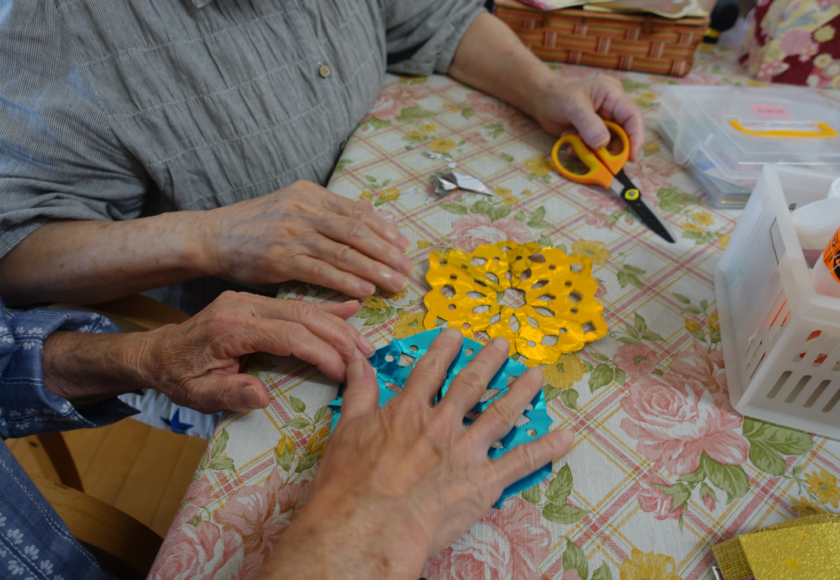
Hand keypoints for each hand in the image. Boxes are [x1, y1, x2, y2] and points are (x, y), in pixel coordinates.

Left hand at [144, 291, 374, 412]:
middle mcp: (243, 305)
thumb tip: (262, 397)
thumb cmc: (178, 377)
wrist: (157, 352)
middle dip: (338, 337)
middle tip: (366, 357)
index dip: (321, 353)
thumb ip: (229, 394)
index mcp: (231, 327)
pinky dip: (325, 306)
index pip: (289, 336)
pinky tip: (350, 307)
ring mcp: (250, 299)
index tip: (344, 373)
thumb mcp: (196, 395)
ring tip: (364, 344)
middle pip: (303, 316)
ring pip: (304, 307)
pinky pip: (295, 302)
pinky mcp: (255, 300)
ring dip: (337, 324)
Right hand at [203, 180, 412, 297]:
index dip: (384, 229)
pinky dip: (346, 280)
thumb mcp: (291, 207)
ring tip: (394, 283)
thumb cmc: (256, 226)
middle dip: (386, 252)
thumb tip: (363, 220)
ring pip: (343, 252)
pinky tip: (364, 290)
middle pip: (356, 231)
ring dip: (374, 270)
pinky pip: (321, 270)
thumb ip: (324, 213)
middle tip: (407, 269)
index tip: (403, 245)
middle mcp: (304, 210)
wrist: (214, 236)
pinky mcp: (281, 259)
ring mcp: (292, 234)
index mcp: (310, 195)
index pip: (356, 211)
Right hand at [262, 329, 574, 579]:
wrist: (367, 527)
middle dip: (489, 361)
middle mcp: (442, 423)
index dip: (445, 349)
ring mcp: (466, 451)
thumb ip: (358, 391)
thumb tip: (356, 359)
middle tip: (504, 344)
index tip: (458, 334)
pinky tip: (565, 436)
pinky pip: (521, 461)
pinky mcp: (484, 482)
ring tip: (536, 375)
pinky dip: (546, 448)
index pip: (430, 370)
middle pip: (471, 384)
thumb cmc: (350, 484)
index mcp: (409, 410)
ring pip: (502, 413)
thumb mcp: (347, 429)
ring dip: (521, 391)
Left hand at [532, 76, 643, 160]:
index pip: (633, 117)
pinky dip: (586, 152)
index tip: (630, 157)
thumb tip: (603, 143)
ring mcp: (602, 122)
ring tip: (578, 150)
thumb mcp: (573, 106)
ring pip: (609, 144)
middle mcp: (611, 108)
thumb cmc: (556, 95)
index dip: (635, 138)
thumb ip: (588, 125)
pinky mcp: (592, 133)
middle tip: (602, 163)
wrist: (540, 100)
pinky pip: (596, 148)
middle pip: (623, 134)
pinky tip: (571, 147)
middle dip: (613, 150)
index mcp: (613, 95)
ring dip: (595, 153)